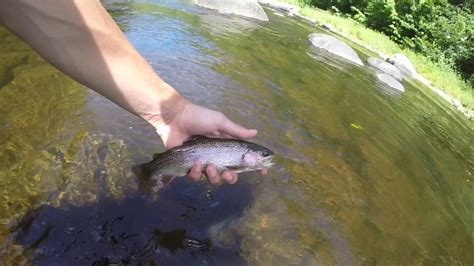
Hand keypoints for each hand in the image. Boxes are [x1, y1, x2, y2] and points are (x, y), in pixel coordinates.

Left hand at [152, 100, 267, 183]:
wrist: (175, 118)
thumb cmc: (198, 117)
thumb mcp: (219, 122)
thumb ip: (236, 131)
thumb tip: (255, 133)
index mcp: (225, 146)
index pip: (242, 160)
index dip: (253, 167)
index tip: (262, 172)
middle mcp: (216, 157)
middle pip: (229, 175)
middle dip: (231, 178)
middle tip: (229, 175)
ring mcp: (202, 163)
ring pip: (213, 179)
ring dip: (214, 176)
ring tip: (210, 167)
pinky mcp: (188, 166)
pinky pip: (195, 177)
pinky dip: (196, 172)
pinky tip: (195, 163)